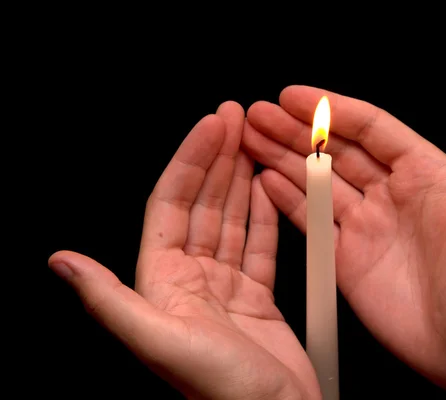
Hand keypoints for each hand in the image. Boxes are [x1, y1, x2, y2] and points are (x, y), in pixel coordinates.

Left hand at [49, 102, 319, 399]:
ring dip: (241, 179)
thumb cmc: (223, 390)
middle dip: (218, 158)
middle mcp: (190, 278)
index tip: (212, 126)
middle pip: (203, 203)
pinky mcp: (256, 295)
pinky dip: (264, 214)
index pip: (172, 205)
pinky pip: (259, 244)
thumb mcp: (160, 342)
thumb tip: (60, 260)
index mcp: (163, 282)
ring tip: (255, 143)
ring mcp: (225, 285)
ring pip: (231, 218)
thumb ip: (108, 299)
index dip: (191, 161)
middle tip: (237, 117)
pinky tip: (268, 188)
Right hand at [242, 67, 445, 391]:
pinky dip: (286, 201)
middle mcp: (389, 194)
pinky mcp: (348, 259)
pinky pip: (311, 223)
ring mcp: (365, 226)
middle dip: (293, 131)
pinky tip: (264, 181)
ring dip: (282, 159)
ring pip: (316, 183)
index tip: (292, 96)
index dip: (329, 108)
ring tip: (249, 138)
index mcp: (421, 172)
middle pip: (333, 152)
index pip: (368, 127)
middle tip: (257, 114)